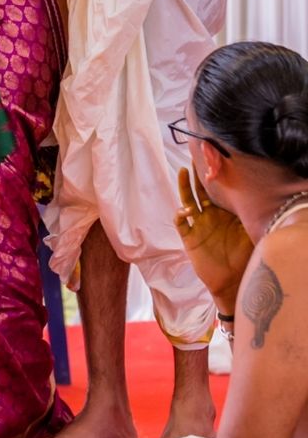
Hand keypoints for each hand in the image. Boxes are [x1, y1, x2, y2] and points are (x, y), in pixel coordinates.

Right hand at [175, 167, 253, 312]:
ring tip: (182, 172)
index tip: (214, 159)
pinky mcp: (189, 238)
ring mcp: (198, 226)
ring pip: (187, 201)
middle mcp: (209, 216)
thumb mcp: (249, 232)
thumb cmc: (244, 257)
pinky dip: (181, 215)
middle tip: (194, 156)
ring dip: (184, 187)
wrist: (232, 281)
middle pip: (200, 191)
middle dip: (196, 174)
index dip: (214, 176)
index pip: (217, 190)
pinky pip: (181, 224)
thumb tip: (258, 195)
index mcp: (223, 213)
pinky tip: (185, 210)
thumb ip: (250, 215)